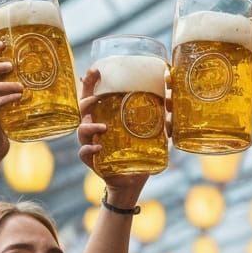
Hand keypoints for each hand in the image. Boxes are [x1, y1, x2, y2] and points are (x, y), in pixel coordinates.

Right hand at [78, 68, 149, 200]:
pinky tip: (99, 148)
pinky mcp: (92, 162)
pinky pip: (84, 153)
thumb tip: (170, 98)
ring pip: (81, 130)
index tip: (95, 70)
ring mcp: (91, 144)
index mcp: (105, 117)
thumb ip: (160, 118)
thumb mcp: (150, 133)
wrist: (132, 182)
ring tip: (102, 126)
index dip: (91, 82)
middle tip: (96, 97)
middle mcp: (94, 129)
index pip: (93, 95)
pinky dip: (89, 150)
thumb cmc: (138, 154)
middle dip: (86, 99)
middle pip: (82, 109)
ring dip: (89, 126)